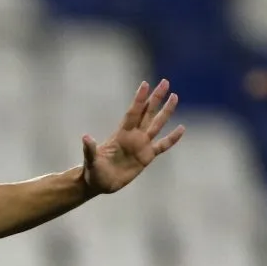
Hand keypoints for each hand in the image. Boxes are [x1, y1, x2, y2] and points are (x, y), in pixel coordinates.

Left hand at [82, 79, 185, 194]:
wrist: (100, 183)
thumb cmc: (93, 171)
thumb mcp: (91, 160)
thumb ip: (90, 149)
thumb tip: (85, 137)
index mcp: (121, 134)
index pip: (133, 112)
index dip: (139, 99)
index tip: (145, 84)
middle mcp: (133, 136)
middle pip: (147, 113)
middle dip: (156, 98)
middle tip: (165, 82)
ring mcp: (141, 145)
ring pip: (157, 124)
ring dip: (166, 111)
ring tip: (174, 97)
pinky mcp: (147, 157)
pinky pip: (163, 145)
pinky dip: (172, 138)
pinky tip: (181, 128)